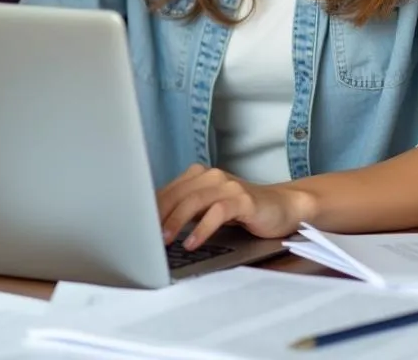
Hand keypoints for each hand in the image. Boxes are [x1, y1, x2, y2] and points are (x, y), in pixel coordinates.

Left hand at [156, 164, 310, 248]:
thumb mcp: (210, 208)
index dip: (151, 208)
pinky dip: (202, 229)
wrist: (281, 207)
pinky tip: (192, 243)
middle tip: (145, 236)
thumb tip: (155, 225)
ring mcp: (227, 185)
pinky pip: (217, 212)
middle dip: (158, 216)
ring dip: (176, 221)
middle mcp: (211, 176)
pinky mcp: (242, 199)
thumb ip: (187, 210)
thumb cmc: (242, 210)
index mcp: (199, 175)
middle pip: (177, 194)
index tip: (136, 226)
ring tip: (165, 240)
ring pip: (193, 201)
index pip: (168, 190)